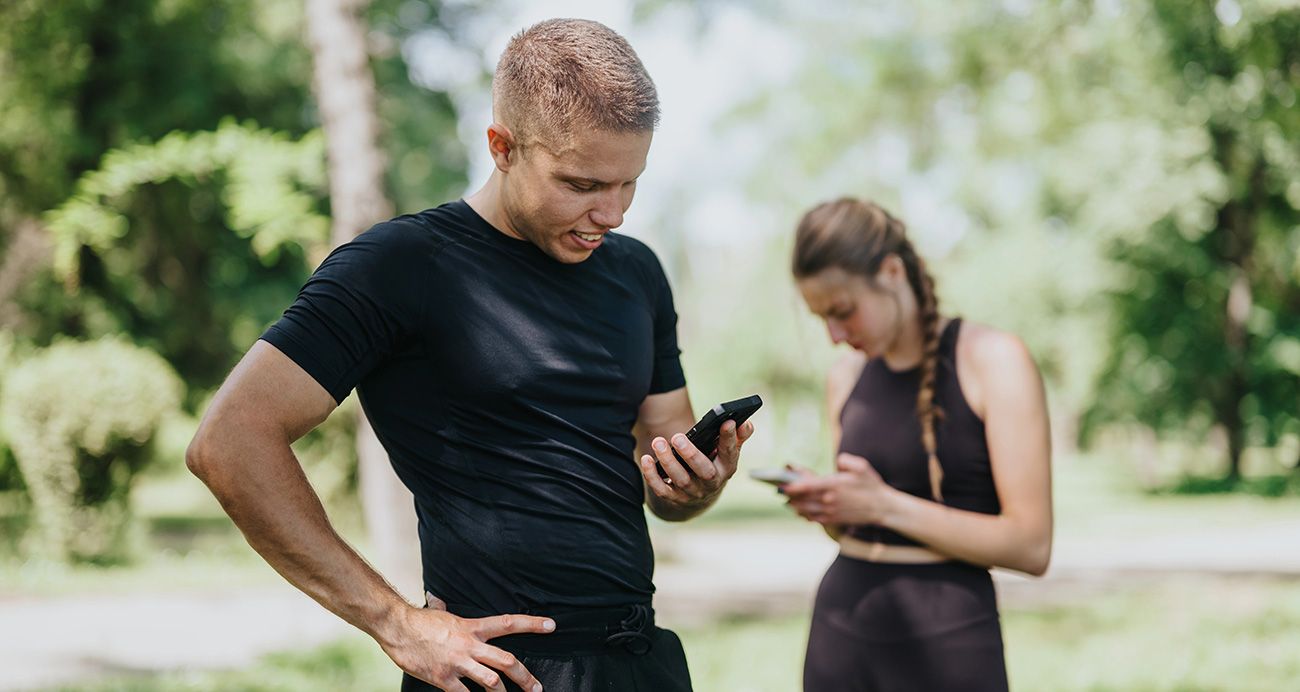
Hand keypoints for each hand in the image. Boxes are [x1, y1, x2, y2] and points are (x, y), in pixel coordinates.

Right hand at [377, 596, 554, 691]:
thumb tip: (438, 598)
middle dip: (525, 677)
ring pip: (490, 681)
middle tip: (537, 687)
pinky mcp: (443, 679)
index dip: (533, 624)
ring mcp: (457, 663)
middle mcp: (470, 645)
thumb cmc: (418, 620)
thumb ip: (444, 607)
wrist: (396, 626)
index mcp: (472, 627)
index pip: (509, 623)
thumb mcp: (440, 612)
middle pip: (507, 661)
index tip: (551, 626)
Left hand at [638, 419, 754, 507]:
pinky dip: (652, 475)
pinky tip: (645, 458)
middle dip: (690, 454)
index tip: (726, 421)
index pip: (730, 453)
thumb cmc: (714, 464)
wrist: (700, 496)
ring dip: (668, 461)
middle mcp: (711, 483)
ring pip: (680, 479)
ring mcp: (693, 492)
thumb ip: (737, 437)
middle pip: (703, 470)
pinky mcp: (675, 499)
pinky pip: (662, 489)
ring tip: (658, 442)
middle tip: (677, 437)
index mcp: (727, 468)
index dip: (729, 438)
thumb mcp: (727, 452)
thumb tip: (745, 423)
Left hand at [782, 453, 894, 526]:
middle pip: (802, 499)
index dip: (793, 487)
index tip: (783, 485)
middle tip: (780, 490)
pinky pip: (813, 519)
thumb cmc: (871, 485)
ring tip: (787, 500)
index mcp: (834, 485)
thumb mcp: (862, 466)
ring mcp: (831, 512)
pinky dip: (804, 515)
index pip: (807, 486)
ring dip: (794, 506)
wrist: (882, 508)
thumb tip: (837, 461)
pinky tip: (800, 510)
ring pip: (805, 510)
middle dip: (790, 495)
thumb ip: (846, 460)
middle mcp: (829, 500)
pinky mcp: (834, 520)